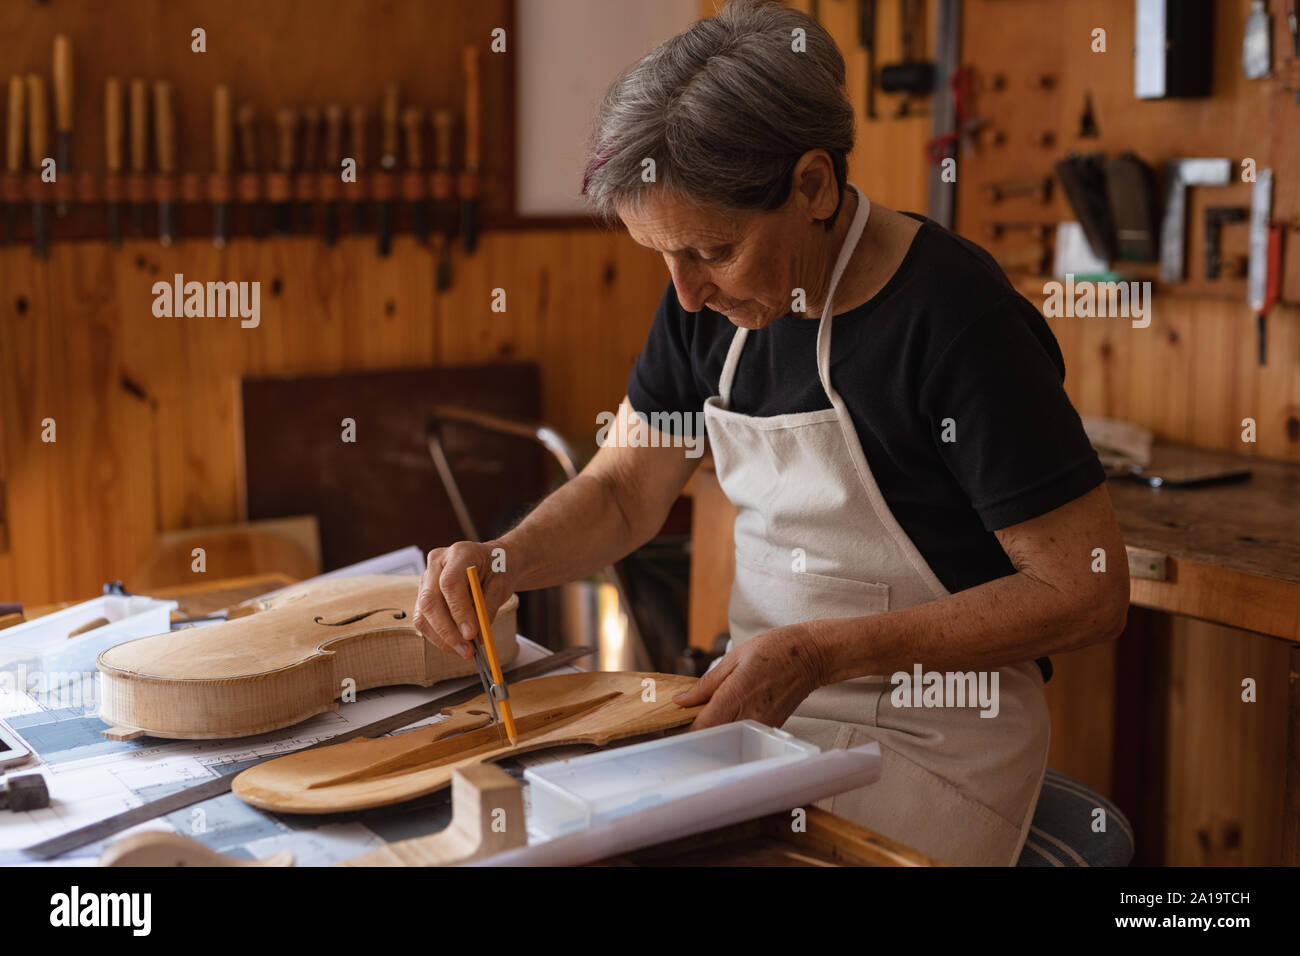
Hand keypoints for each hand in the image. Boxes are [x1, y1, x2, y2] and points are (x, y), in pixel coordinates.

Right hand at [412, 541, 515, 659]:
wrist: (491, 562)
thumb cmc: (497, 570)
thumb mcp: (501, 585)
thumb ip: (488, 608)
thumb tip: (478, 636)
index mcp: (459, 553)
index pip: (450, 583)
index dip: (459, 611)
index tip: (472, 634)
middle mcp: (437, 563)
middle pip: (430, 601)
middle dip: (448, 631)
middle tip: (467, 651)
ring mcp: (426, 578)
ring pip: (423, 614)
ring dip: (442, 638)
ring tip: (465, 651)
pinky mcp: (423, 593)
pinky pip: (424, 619)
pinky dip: (439, 636)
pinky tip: (456, 644)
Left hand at [671, 625, 825, 729]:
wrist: (811, 656)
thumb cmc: (775, 650)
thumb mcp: (734, 658)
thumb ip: (706, 684)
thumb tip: (682, 700)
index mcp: (736, 695)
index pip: (701, 727)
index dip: (681, 731)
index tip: (669, 726)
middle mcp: (750, 715)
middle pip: (711, 738)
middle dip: (692, 733)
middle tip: (680, 722)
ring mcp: (761, 724)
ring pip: (726, 738)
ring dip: (710, 732)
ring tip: (699, 717)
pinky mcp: (770, 728)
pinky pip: (742, 734)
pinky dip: (727, 729)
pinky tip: (722, 716)